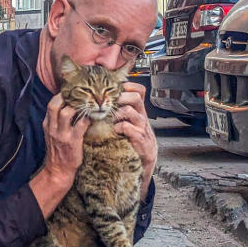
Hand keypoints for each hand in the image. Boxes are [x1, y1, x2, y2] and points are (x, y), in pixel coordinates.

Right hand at [29, 93, 89, 218]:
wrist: (58, 171)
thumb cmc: (58, 151)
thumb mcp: (52, 134)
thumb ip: (57, 121)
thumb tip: (70, 106)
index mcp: (47, 124)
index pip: (51, 104)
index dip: (61, 95)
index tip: (73, 90)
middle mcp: (52, 127)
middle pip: (56, 104)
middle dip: (68, 96)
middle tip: (82, 93)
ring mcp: (62, 134)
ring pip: (68, 112)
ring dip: (80, 106)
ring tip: (89, 104)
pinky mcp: (73, 141)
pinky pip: (82, 124)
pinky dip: (89, 118)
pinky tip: (95, 116)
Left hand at [114, 82, 156, 196]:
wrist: (143, 160)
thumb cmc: (132, 140)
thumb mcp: (129, 123)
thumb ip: (121, 112)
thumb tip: (103, 101)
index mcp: (139, 110)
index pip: (139, 90)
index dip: (129, 86)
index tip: (117, 88)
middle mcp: (142, 116)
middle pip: (135, 97)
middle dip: (120, 97)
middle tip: (110, 102)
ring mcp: (141, 126)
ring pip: (129, 110)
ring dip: (116, 113)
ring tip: (110, 119)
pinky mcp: (139, 138)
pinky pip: (127, 127)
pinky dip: (118, 127)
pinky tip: (115, 131)